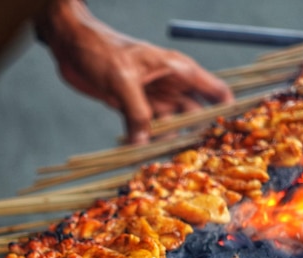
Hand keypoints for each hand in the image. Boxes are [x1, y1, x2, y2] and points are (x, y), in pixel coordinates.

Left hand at [35, 0, 233, 143]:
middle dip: (195, 136)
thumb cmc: (101, 51)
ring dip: (166, 143)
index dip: (226, 111)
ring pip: (169, 127)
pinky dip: (144, 143)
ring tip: (166, 164)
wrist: (72, 48)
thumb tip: (144, 144)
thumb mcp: (122, 80)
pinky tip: (142, 158)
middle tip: (196, 161)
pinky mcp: (133, 109)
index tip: (231, 135)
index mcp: (178, 70)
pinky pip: (145, 131)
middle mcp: (170, 86)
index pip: (214, 91)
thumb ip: (137, 112)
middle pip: (193, 116)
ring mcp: (152, 99)